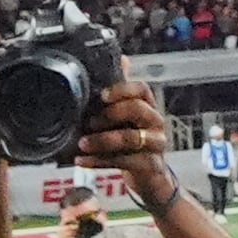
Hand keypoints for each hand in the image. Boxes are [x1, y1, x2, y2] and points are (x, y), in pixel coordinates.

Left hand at [75, 80, 176, 194]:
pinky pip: (124, 161)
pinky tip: (81, 160)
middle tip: (88, 123)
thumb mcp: (125, 118)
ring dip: (102, 140)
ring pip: (130, 138)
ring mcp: (155, 144)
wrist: (150, 178)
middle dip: (109, 115)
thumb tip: (121, 58)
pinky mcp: (150, 165)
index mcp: (149, 107)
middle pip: (137, 110)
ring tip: (81, 143)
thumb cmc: (132, 144)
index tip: (100, 96)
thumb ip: (120, 94)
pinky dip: (98, 161)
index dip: (121, 89)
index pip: (141, 89)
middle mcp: (156, 122)